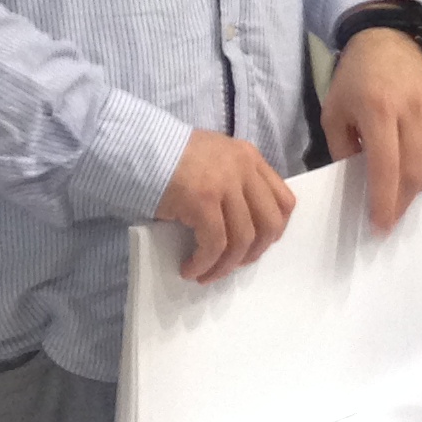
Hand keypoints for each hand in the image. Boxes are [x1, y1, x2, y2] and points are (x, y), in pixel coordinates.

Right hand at [155, 131, 295, 281]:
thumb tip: (239, 226)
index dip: (274, 231)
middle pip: (269, 223)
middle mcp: (244, 169)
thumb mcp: (214, 160)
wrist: (138, 147)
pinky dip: (204, 263)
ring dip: (225, 265)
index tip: (256, 247)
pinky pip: (215, 244)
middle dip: (253, 252)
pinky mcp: (204, 200)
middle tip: (232, 264)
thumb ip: (234, 182)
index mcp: (249, 158)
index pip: (283, 200)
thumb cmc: (170, 157)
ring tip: (205, 274)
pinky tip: (190, 269)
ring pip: (242, 239)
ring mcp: (225, 184)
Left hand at [321, 26, 421, 232]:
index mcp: (379, 110)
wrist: (387, 40)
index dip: (384, 202)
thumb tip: (359, 185)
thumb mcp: (333, 114)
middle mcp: (413, 110)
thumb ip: (342, 151)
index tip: (379, 224)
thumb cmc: (354, 80)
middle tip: (390, 218)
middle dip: (401, 203)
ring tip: (406, 191)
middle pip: (414, 172)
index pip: (386, 167)